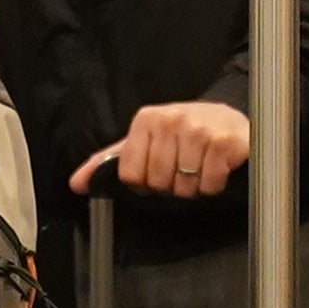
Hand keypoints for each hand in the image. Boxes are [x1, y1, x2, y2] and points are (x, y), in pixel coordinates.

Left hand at [75, 101, 253, 199]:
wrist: (231, 120)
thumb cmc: (185, 134)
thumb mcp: (145, 142)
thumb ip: (108, 162)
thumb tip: (77, 183)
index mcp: (146, 119)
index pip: (131, 175)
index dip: (146, 183)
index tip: (159, 172)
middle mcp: (171, 119)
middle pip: (158, 182)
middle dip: (172, 186)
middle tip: (184, 170)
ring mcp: (199, 129)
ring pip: (184, 187)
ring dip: (194, 187)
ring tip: (201, 168)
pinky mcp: (224, 142)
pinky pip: (209, 185)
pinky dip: (214, 186)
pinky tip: (217, 168)